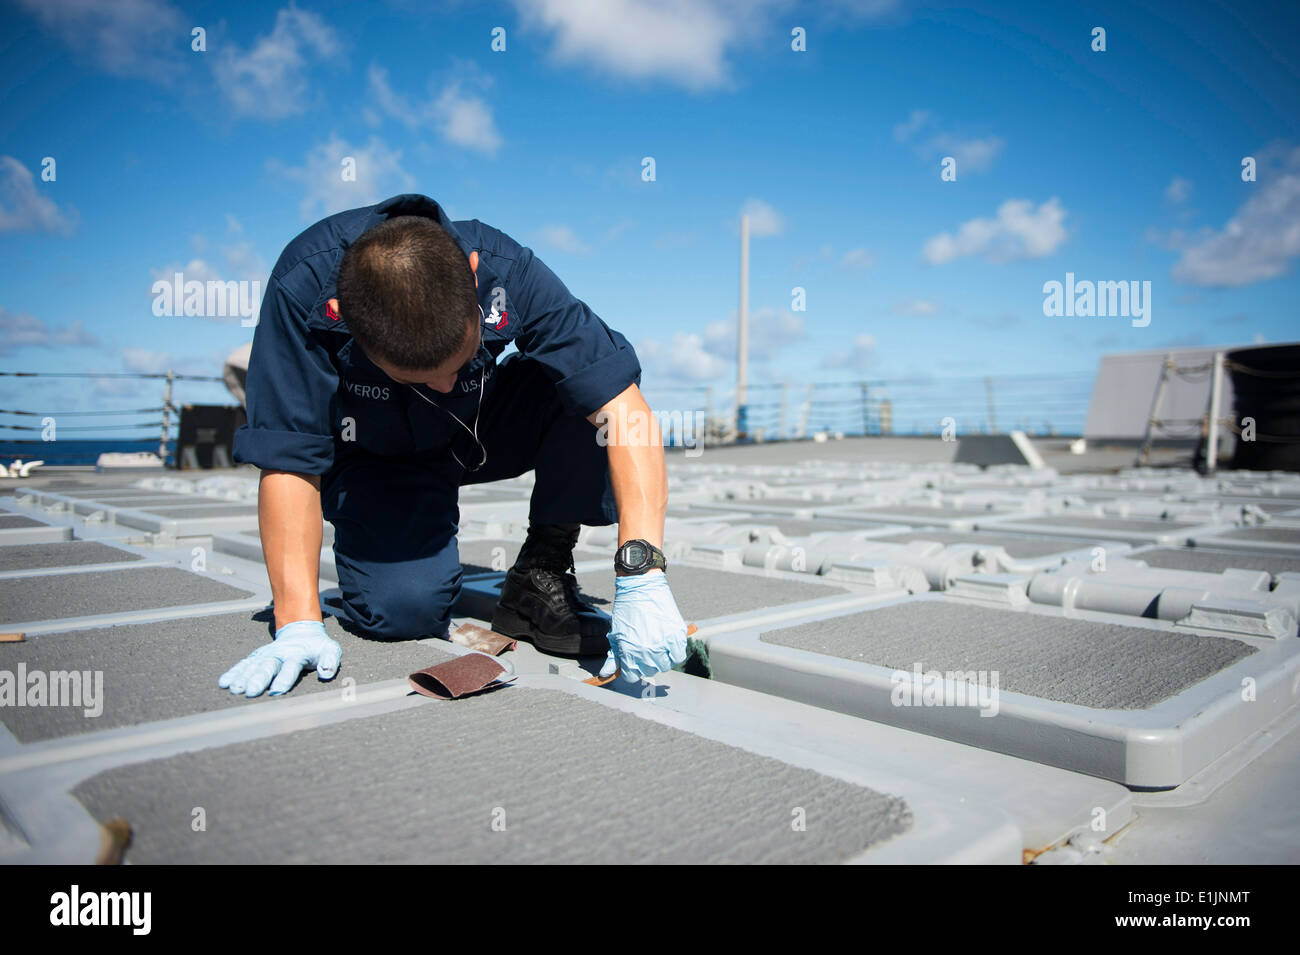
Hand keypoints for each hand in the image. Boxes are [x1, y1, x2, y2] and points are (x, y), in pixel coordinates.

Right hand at [219, 620, 341, 697]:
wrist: (301, 630)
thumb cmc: (316, 646)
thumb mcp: (330, 650)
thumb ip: (330, 661)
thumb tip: (326, 674)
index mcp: (297, 655)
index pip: (290, 668)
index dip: (284, 679)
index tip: (276, 691)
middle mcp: (279, 654)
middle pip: (267, 667)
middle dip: (258, 679)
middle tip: (250, 692)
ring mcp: (266, 655)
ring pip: (253, 666)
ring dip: (243, 677)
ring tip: (234, 689)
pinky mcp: (258, 657)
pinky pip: (245, 664)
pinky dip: (234, 672)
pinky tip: (224, 683)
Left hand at [601, 571, 687, 682]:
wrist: (641, 586)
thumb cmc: (626, 609)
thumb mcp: (616, 633)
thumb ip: (613, 656)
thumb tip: (605, 674)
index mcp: (629, 652)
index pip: (632, 676)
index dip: (632, 670)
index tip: (633, 662)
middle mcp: (646, 651)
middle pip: (649, 671)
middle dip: (646, 663)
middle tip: (645, 649)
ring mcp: (663, 644)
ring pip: (665, 665)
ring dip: (661, 659)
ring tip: (657, 645)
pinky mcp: (677, 635)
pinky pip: (679, 656)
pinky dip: (675, 653)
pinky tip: (668, 644)